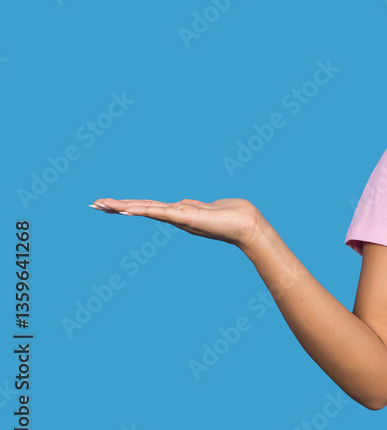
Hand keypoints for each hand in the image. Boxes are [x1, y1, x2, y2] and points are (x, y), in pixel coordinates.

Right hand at [89, 198, 264, 250]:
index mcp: (178, 212)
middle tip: (94, 204)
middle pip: (142, 208)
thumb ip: (191, 206)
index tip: (108, 203)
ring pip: (147, 209)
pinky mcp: (187, 218)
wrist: (248, 226)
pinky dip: (144, 210)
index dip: (128, 204)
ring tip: (103, 205)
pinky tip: (128, 209)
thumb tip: (182, 203)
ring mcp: (179, 217)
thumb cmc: (232, 216)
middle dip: (118, 206)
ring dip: (124, 207)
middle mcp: (175, 216)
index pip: (148, 206)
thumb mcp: (206, 207)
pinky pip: (161, 212)